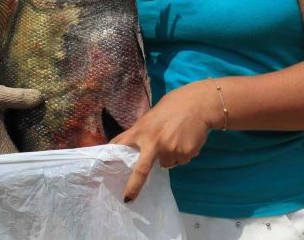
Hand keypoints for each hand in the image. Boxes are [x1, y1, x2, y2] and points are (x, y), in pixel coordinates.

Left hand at [110, 83, 218, 201]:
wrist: (198, 104)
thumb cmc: (171, 108)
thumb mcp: (149, 118)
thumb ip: (139, 133)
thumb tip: (123, 146)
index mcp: (141, 130)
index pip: (122, 146)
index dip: (112, 158)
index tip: (105, 170)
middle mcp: (154, 142)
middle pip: (141, 170)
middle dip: (134, 186)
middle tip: (129, 199)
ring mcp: (170, 149)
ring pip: (166, 164)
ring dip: (169, 156)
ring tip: (176, 137)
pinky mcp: (185, 153)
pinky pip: (181, 161)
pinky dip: (182, 154)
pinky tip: (186, 139)